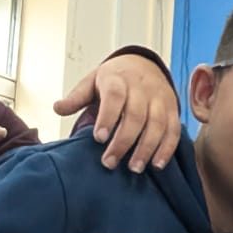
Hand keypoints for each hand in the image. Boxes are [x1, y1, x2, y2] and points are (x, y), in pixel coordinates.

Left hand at [55, 52, 181, 171]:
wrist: (145, 64)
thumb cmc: (115, 78)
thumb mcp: (93, 81)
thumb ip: (77, 97)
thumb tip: (58, 108)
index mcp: (118, 79)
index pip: (115, 97)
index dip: (108, 117)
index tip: (98, 138)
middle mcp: (142, 89)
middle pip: (136, 116)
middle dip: (123, 141)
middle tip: (110, 162)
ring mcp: (160, 100)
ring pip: (157, 125)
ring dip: (147, 149)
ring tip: (134, 168)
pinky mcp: (173, 110)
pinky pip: (173, 131)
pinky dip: (167, 148)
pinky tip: (157, 164)